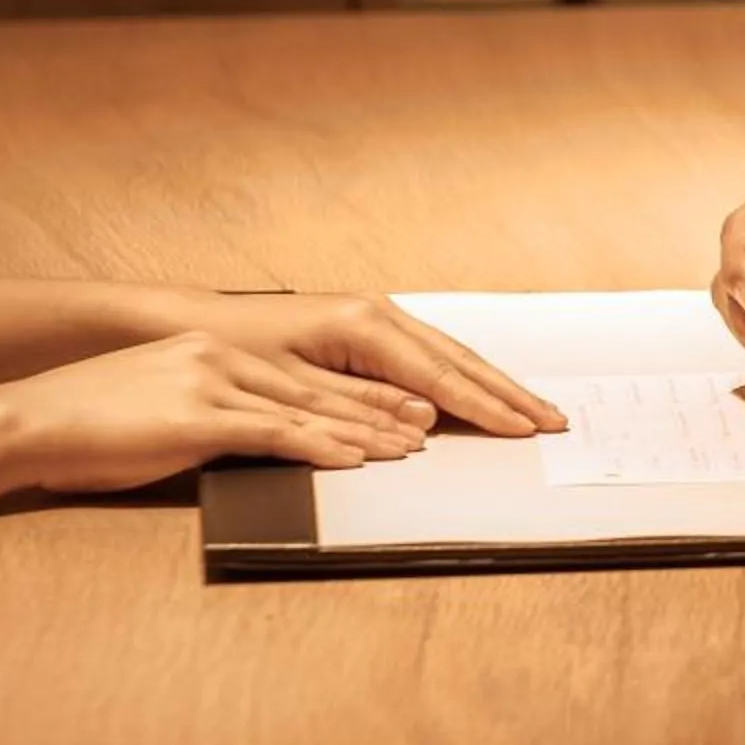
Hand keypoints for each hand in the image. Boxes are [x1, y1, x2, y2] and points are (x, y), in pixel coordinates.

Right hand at [0, 333, 433, 493]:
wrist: (28, 420)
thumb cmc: (88, 425)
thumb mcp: (160, 405)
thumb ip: (210, 412)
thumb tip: (249, 432)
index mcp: (219, 350)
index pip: (311, 374)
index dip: (366, 392)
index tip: (413, 406)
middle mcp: (226, 358)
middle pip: (325, 386)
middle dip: (386, 408)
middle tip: (439, 425)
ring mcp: (214, 383)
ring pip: (311, 409)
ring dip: (368, 431)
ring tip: (414, 448)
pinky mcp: (199, 417)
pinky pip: (275, 433)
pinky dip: (321, 447)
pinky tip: (355, 460)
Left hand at [158, 292, 564, 435]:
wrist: (191, 324)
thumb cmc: (232, 354)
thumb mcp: (292, 389)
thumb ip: (359, 406)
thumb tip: (423, 423)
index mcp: (365, 327)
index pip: (441, 377)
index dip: (487, 407)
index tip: (525, 428)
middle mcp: (380, 315)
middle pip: (460, 361)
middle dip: (508, 393)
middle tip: (553, 420)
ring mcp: (377, 319)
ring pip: (450, 356)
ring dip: (492, 385)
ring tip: (531, 409)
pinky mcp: (367, 331)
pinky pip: (430, 357)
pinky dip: (463, 378)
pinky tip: (481, 392)